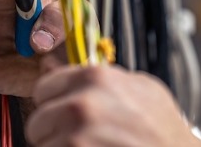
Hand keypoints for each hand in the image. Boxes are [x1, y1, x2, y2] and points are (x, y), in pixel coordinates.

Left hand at [25, 58, 200, 146]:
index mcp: (95, 78)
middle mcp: (82, 105)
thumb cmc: (162, 128)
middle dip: (54, 132)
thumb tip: (51, 62)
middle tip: (84, 138)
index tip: (69, 114)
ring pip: (44, 146)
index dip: (56, 103)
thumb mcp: (139, 87)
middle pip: (38, 122)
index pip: (43, 88)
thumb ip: (97, 77)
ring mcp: (77, 138)